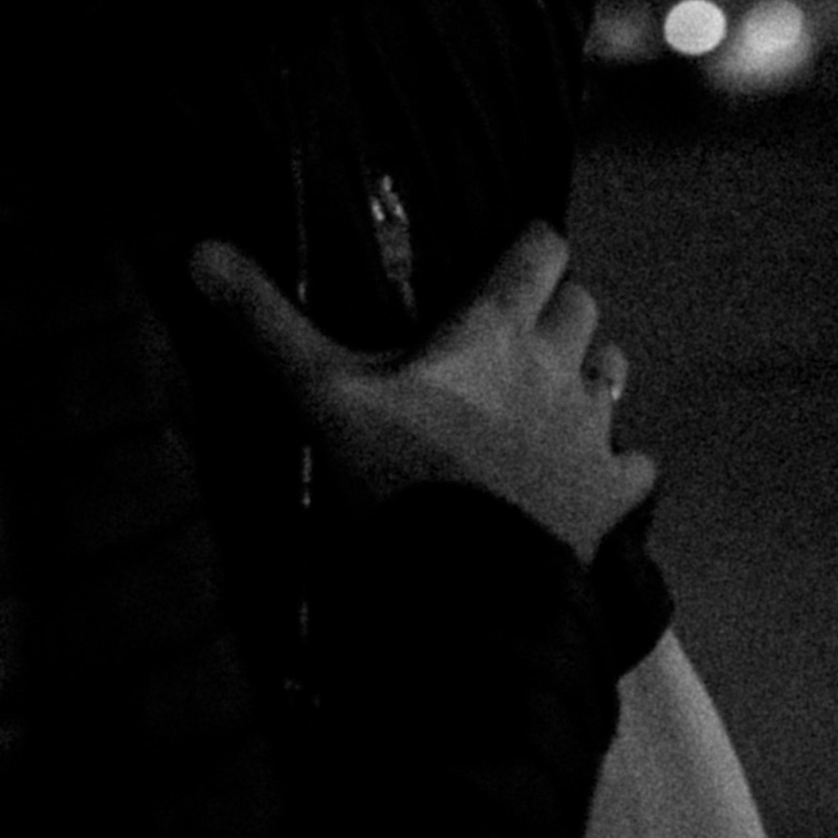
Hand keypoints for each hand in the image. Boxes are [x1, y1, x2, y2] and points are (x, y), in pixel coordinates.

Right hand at [190, 222, 655, 569]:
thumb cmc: (397, 480)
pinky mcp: (612, 495)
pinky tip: (594, 474)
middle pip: (581, 304)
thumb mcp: (321, 395)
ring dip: (592, 370)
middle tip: (518, 328)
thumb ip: (267, 322)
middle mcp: (557, 365)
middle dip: (557, 305)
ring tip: (556, 389)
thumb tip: (200, 249)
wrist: (469, 592)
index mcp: (496, 328)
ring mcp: (593, 432)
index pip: (540, 248)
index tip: (508, 254)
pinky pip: (637, 463)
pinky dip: (620, 462)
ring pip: (614, 371)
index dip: (529, 245)